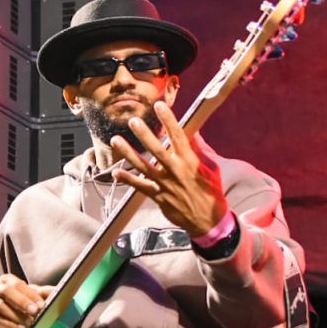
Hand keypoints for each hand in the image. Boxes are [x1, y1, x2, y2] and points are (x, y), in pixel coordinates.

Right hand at [0, 274, 53, 327]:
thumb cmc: (16, 301)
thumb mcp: (30, 296)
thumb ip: (43, 293)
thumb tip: (58, 291)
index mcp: (7, 279)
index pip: (19, 285)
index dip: (31, 295)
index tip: (41, 305)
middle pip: (7, 292)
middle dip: (22, 302)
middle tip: (34, 311)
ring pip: (1, 305)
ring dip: (16, 315)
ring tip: (29, 323)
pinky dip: (8, 323)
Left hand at [109, 100, 228, 236]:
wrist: (208, 221)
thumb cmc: (211, 192)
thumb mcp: (211, 168)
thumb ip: (200, 150)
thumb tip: (193, 132)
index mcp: (190, 162)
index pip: (179, 136)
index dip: (168, 120)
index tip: (159, 106)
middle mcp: (176, 171)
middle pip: (157, 150)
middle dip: (144, 134)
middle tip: (133, 121)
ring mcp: (165, 185)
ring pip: (143, 166)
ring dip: (128, 153)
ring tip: (116, 140)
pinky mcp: (158, 197)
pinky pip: (140, 186)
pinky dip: (127, 180)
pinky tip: (115, 173)